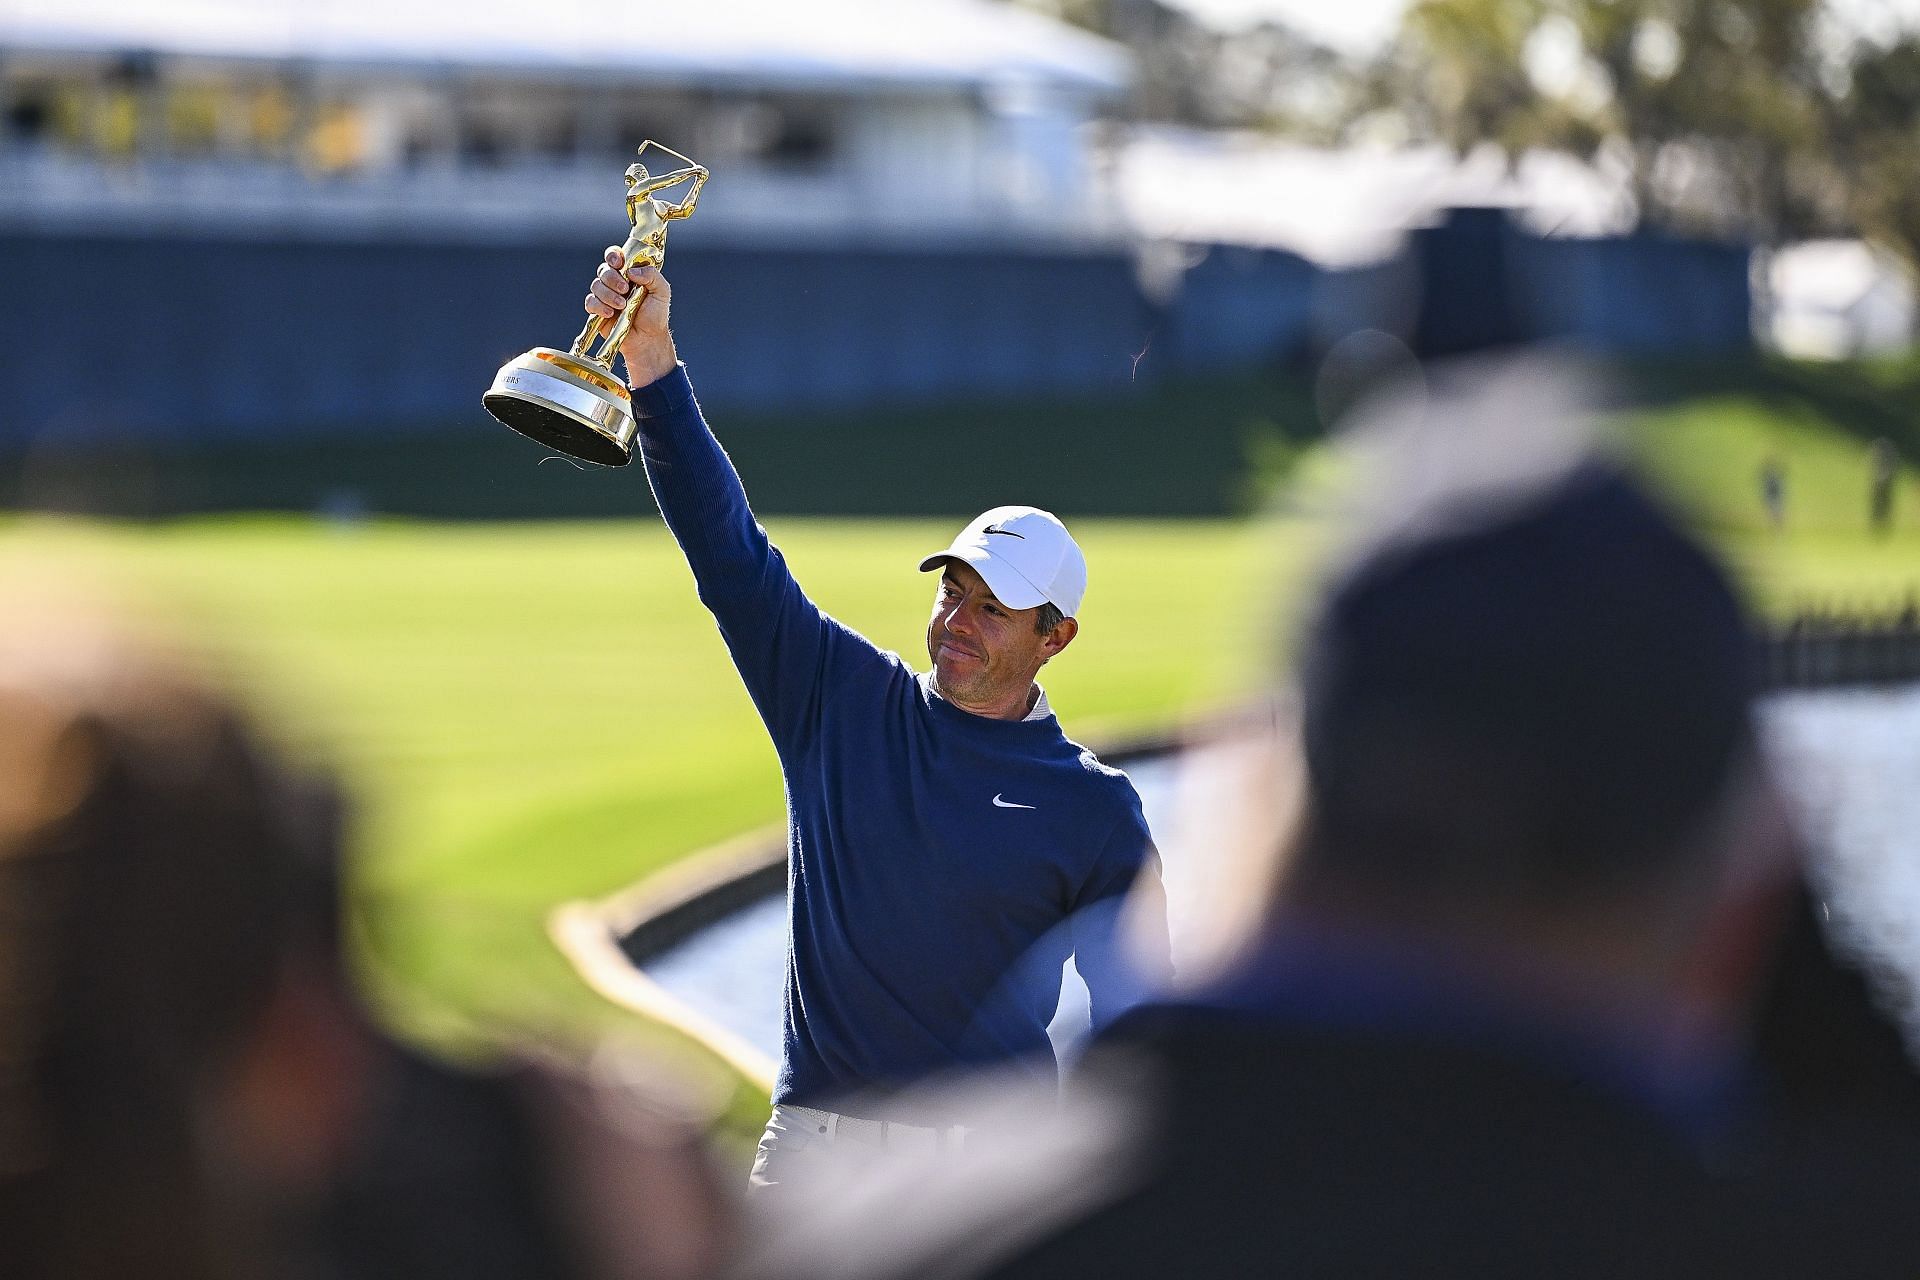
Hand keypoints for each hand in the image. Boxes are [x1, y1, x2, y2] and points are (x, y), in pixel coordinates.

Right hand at [587, 248, 676, 386]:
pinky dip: (599, 306)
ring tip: (622, 306)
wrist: (648, 339)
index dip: (613, 255)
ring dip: (608, 295)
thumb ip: (652, 275)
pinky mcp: (597, 310)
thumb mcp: (662, 291)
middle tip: (625, 290)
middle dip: (612, 279)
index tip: (619, 263)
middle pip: (603, 270)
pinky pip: (590, 302)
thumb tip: (631, 270)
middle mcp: (614, 282)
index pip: (615, 256)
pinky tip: (610, 314)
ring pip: (596, 285)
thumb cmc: (656, 315)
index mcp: (629, 273)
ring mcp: (605, 296)